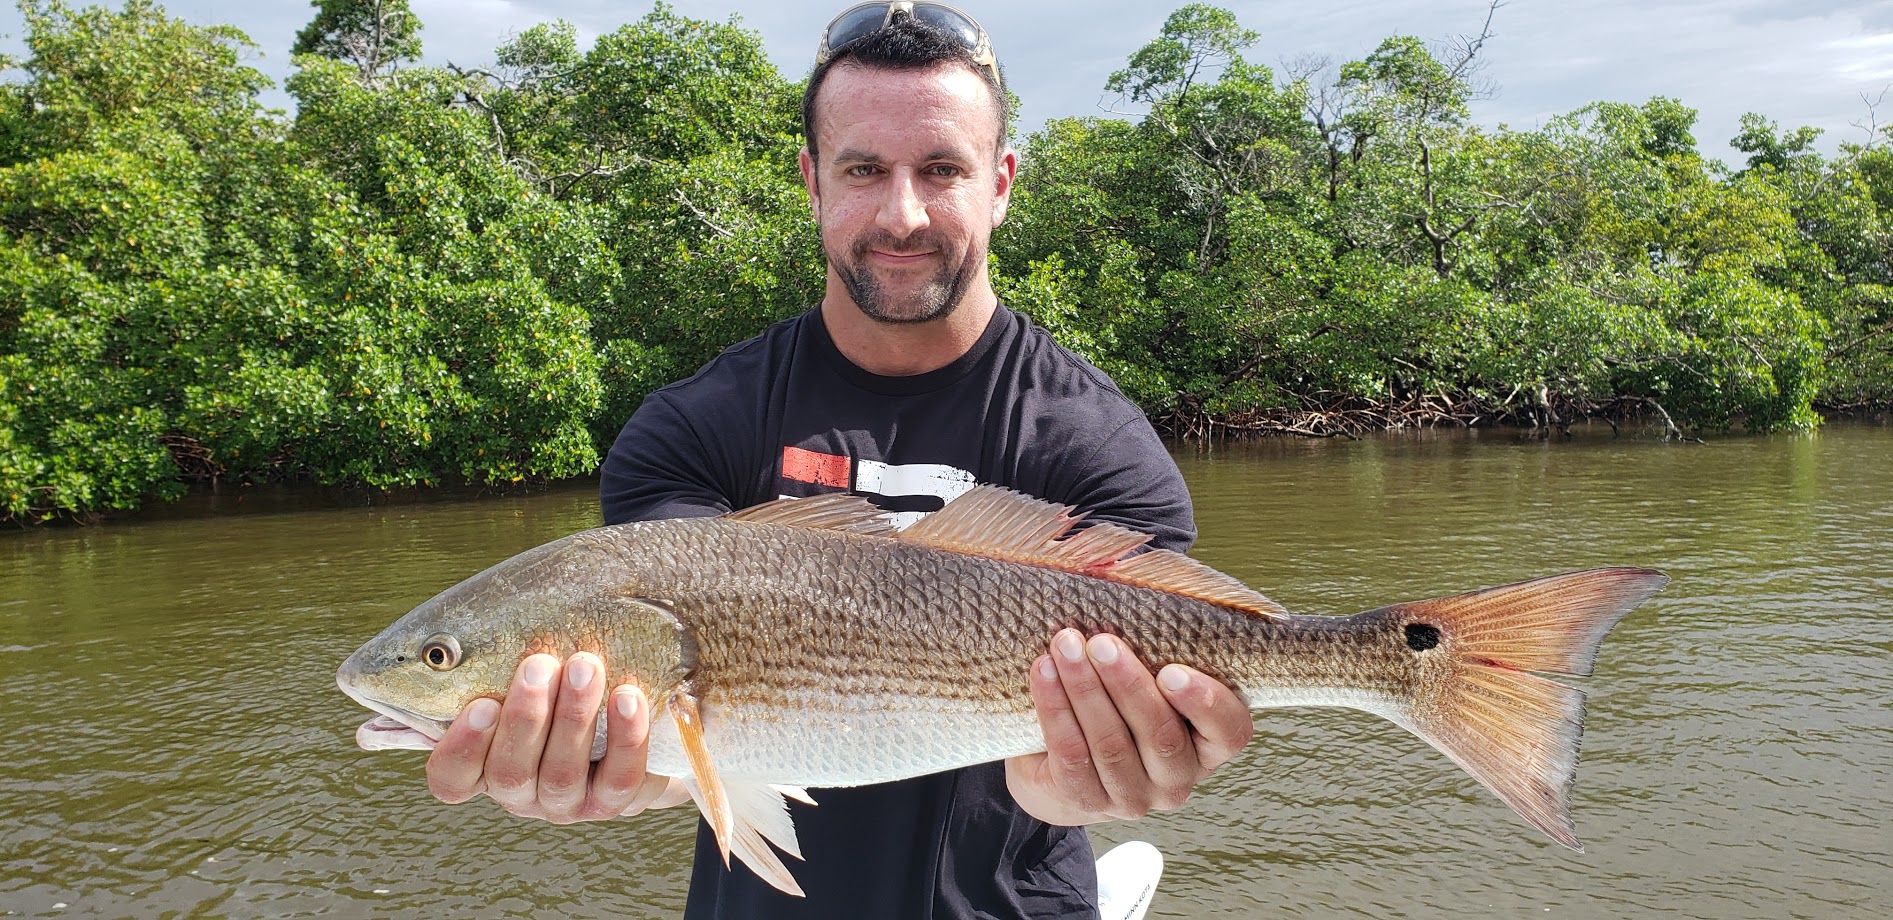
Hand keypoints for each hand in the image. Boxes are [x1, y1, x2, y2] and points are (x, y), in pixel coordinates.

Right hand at [424, 652, 687, 822]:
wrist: (642, 727)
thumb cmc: (564, 683)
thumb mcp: (530, 674)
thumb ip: (499, 661)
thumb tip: (471, 623)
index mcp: (485, 767)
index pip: (452, 777)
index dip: (461, 748)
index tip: (481, 703)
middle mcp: (521, 793)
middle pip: (509, 772)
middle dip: (525, 717)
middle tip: (539, 665)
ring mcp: (567, 804)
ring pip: (561, 774)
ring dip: (573, 717)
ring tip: (585, 666)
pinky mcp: (615, 802)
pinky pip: (618, 777)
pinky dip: (625, 736)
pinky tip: (628, 696)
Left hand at [1005, 629, 1253, 824]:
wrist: (1064, 761)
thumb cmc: (1120, 699)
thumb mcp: (1150, 675)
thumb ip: (1159, 643)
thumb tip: (1134, 572)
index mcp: (1211, 745)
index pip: (1229, 730)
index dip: (1204, 702)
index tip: (1172, 669)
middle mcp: (1180, 779)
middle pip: (1160, 735)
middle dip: (1127, 684)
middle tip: (1100, 641)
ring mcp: (1135, 797)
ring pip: (1111, 746)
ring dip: (1084, 691)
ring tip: (1064, 646)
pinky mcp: (1088, 802)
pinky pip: (1071, 757)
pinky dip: (1055, 711)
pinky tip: (1042, 673)